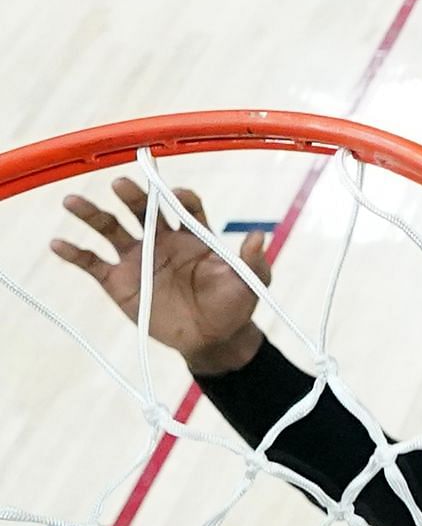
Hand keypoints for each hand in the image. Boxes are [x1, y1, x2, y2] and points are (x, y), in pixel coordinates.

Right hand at [50, 178, 268, 375]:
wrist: (213, 340)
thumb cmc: (234, 306)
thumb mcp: (250, 284)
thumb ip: (253, 260)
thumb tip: (260, 235)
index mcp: (192, 234)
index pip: (183, 206)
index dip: (179, 197)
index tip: (176, 194)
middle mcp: (161, 238)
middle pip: (142, 209)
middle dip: (132, 196)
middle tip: (120, 185)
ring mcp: (137, 257)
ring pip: (109, 228)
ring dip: (91, 213)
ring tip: (72, 202)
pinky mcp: (118, 281)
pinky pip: (91, 263)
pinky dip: (73, 253)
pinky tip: (58, 244)